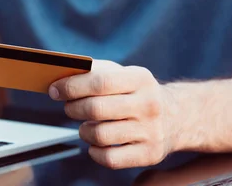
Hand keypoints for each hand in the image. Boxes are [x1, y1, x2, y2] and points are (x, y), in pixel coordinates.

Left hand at [49, 60, 179, 168]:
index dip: (71, 86)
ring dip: (83, 130)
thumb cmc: (135, 92)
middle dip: (73, 108)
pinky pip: (110, 159)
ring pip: (100, 135)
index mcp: (140, 79)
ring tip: (85, 125)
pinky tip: (95, 144)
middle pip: (96, 109)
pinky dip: (95, 152)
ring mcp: (151, 131)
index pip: (99, 82)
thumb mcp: (122, 74)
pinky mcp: (150, 154)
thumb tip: (60, 76)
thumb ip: (93, 72)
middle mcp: (149, 104)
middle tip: (68, 107)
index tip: (54, 90)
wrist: (177, 117)